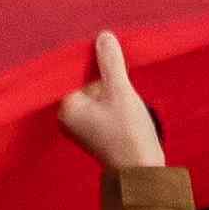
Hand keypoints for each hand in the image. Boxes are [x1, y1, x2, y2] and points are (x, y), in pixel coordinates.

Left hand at [59, 32, 166, 179]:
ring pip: (94, 92)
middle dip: (100, 73)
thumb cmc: (128, 134)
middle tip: (119, 67)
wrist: (142, 172)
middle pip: (83, 81)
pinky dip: (111, 97)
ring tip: (124, 85)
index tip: (105, 48)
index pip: (72, 71)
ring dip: (108, 85)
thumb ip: (110, 62)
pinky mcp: (95, 130)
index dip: (89, 58)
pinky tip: (125, 98)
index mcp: (66, 107)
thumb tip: (103, 36)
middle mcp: (68, 117)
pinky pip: (100, 104)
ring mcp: (81, 125)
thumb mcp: (121, 91)